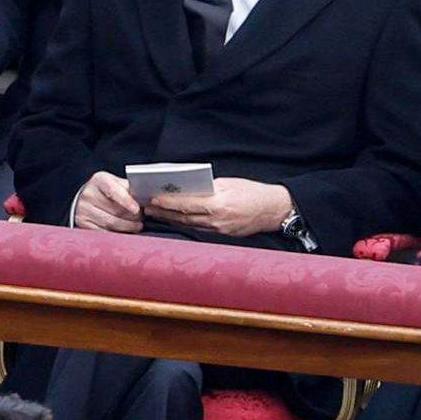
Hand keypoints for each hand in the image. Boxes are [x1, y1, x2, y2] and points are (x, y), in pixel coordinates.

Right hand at [74, 171, 141, 232]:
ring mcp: (84, 210)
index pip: (113, 190)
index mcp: (99, 180)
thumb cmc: (104, 191)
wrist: (84, 198)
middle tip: (141, 218)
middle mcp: (89, 194)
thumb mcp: (115, 183)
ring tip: (136, 226)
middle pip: (114, 210)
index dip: (126, 201)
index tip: (137, 209)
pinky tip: (124, 231)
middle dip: (132, 216)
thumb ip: (128, 189)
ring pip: (110, 223)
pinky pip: (104, 232)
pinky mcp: (83, 223)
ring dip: (127, 226)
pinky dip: (117, 233)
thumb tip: (146, 198)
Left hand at [145, 178, 293, 237]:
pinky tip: (175, 220)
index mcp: (219, 204)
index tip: (153, 199)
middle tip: (147, 207)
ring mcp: (220, 231)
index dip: (168, 203)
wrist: (274, 210)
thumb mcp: (228, 183)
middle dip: (164, 213)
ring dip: (171, 220)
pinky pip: (199, 229)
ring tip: (156, 213)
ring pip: (189, 225)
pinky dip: (185, 224)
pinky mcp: (223, 236)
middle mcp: (218, 221)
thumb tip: (186, 188)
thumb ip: (207, 187)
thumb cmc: (252, 192)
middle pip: (184, 217)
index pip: (187, 204)